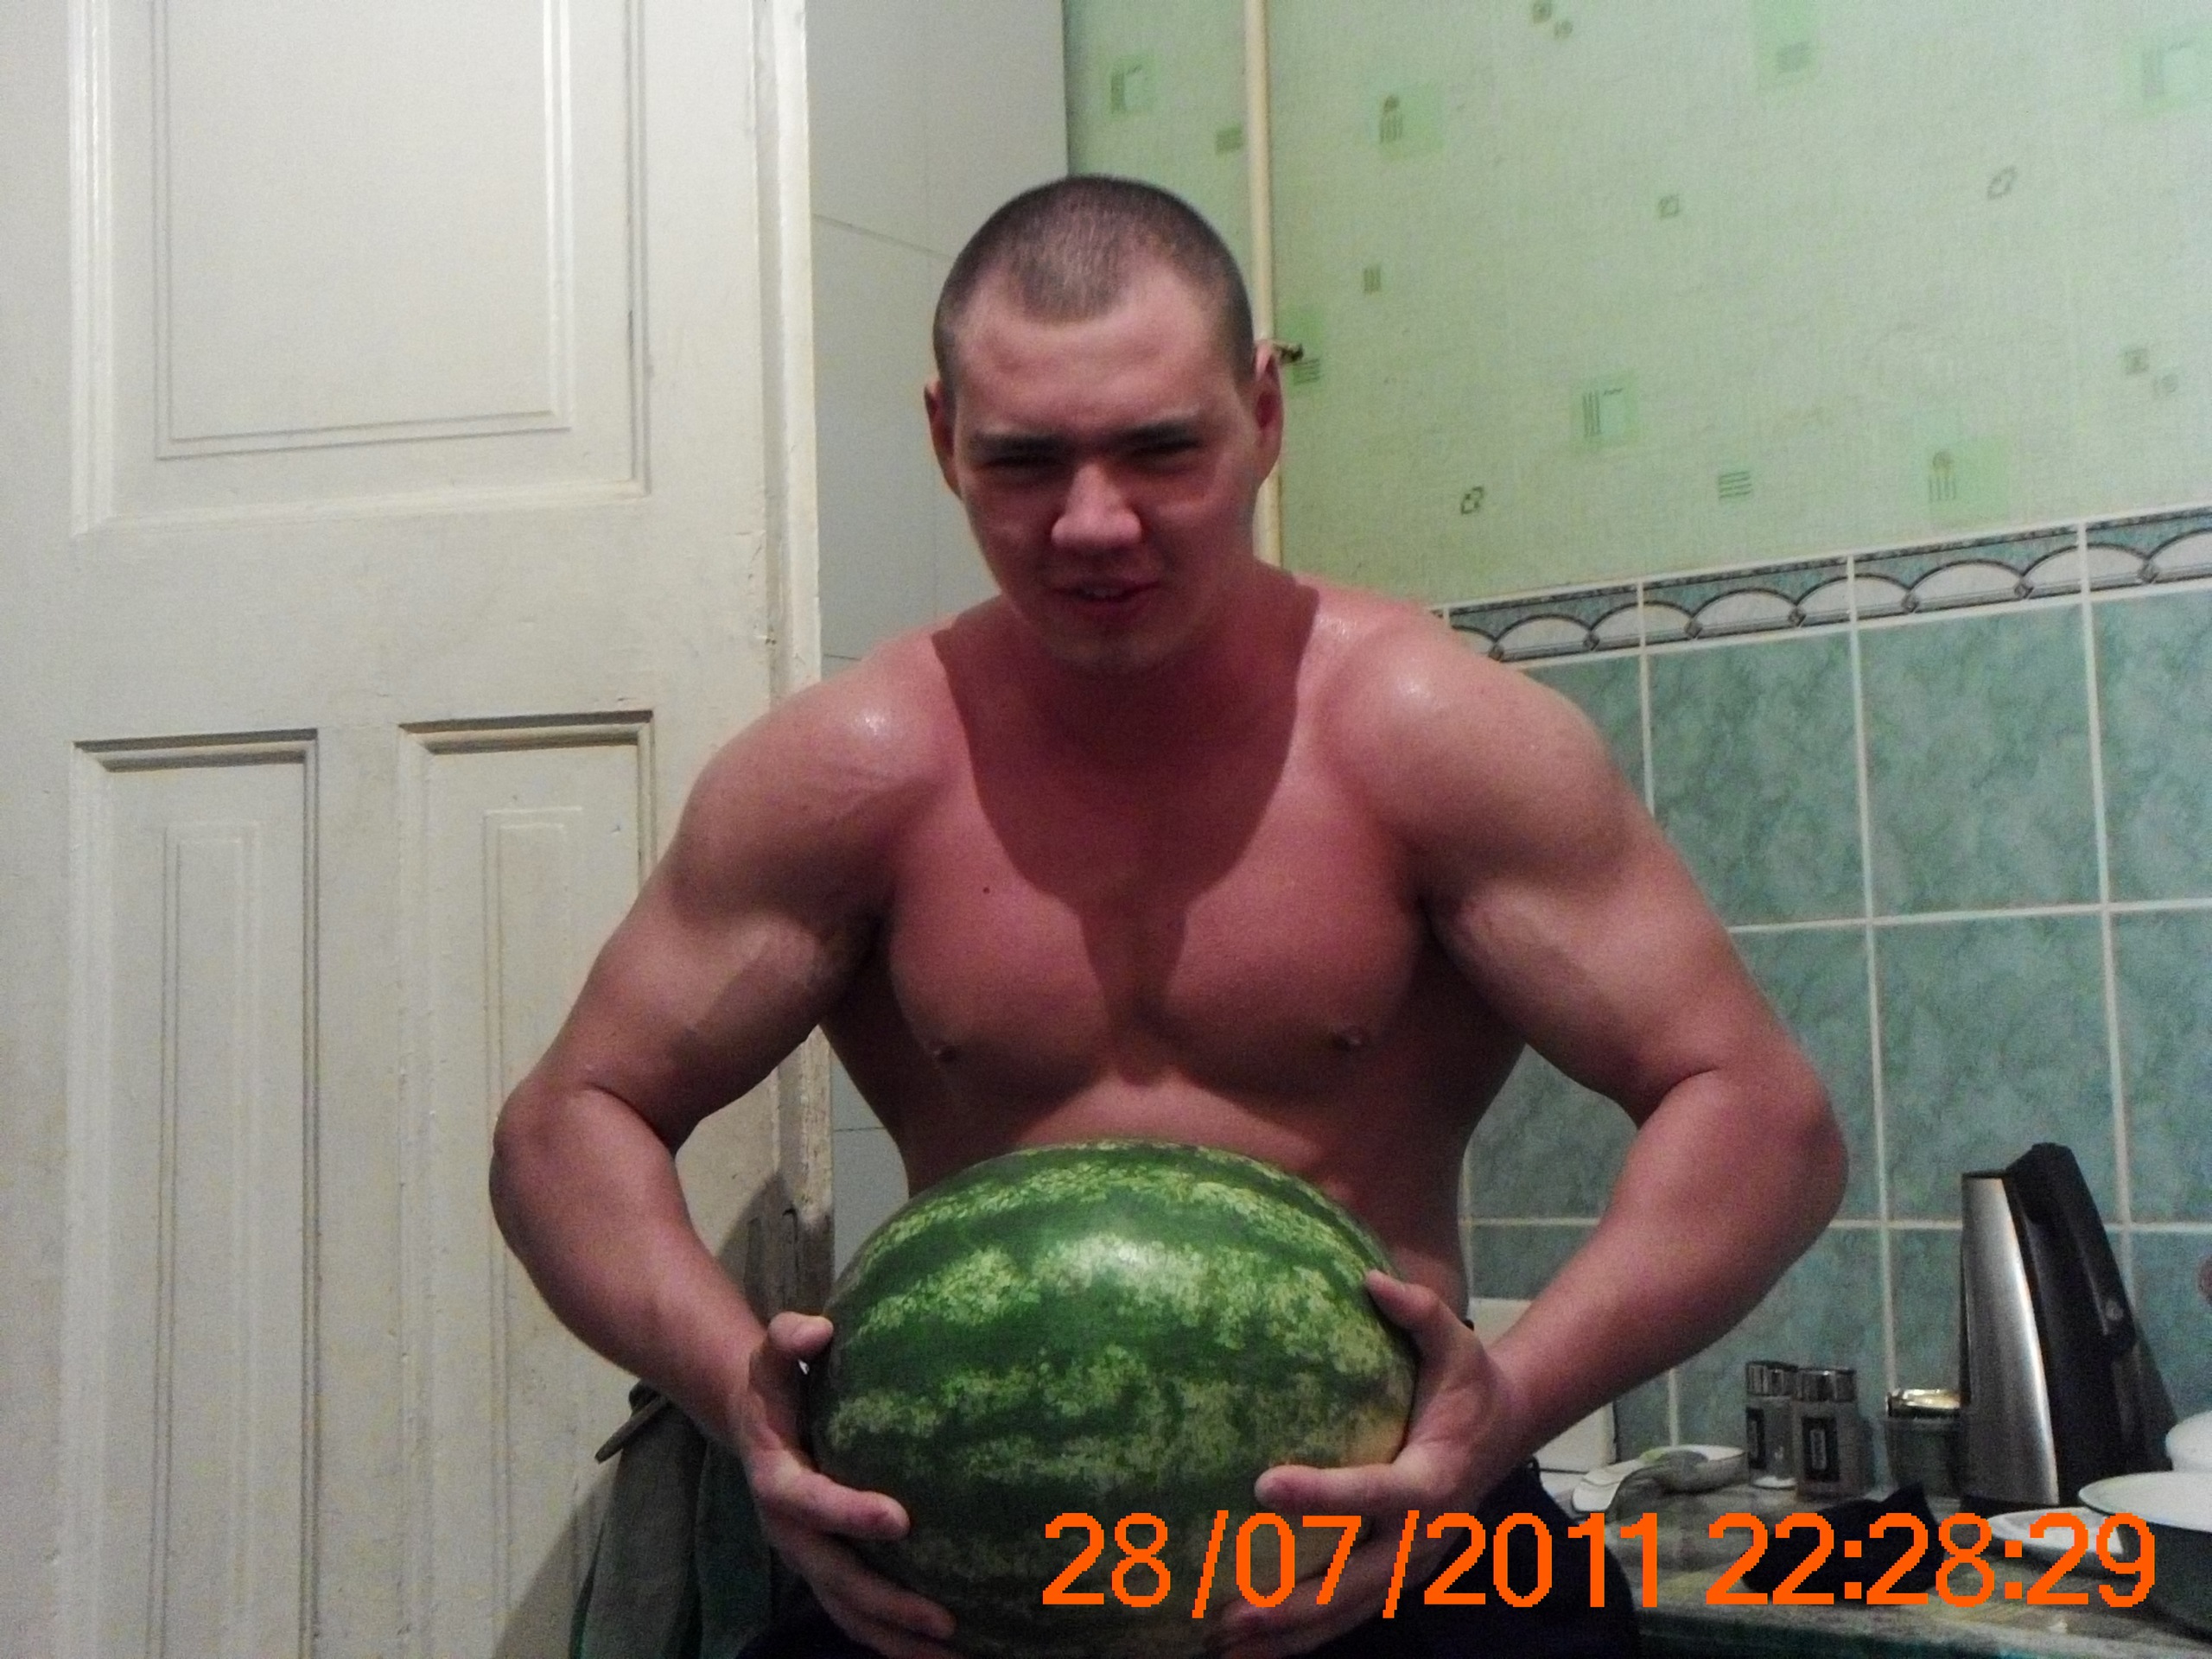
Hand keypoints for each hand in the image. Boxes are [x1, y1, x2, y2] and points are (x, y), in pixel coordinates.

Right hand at [734, 1311, 958, 1658]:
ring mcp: (809, 1559)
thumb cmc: (776, 1385)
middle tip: (944, 1618)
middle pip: (837, 1580)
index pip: (812, 1502)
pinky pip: (860, 1615)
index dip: (851, 1514)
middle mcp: (790, 1532)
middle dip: (889, 1604)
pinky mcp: (828, 1571)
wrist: (751, 1423)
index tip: (901, 1519)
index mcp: (777, 1480)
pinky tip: (945, 1649)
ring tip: (956, 1654)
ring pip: (851, 1613)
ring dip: (899, 1640)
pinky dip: (897, 1640)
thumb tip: (820, 1328)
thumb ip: (790, 1338)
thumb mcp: (773, 1356)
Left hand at [1208, 1273, 1527, 1658]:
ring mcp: (1411, 1566)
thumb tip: (1373, 1278)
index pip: (1373, 1493)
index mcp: (1434, 1482)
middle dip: (1293, 1603)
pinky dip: (1304, 1634)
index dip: (1320, 1494)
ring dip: (1289, 1634)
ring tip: (1225, 1644)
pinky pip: (1348, 1612)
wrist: (1508, 1431)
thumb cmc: (1470, 1383)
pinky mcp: (1397, 1577)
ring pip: (1347, 1612)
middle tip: (1232, 1611)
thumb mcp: (1457, 1344)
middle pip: (1355, 1581)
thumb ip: (1421, 1313)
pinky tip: (1252, 1646)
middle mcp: (1423, 1537)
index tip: (1263, 1484)